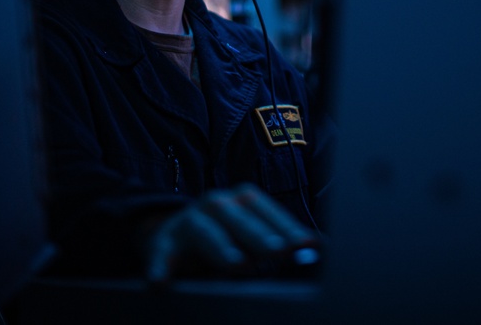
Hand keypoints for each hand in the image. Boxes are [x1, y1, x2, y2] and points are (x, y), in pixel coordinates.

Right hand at [141, 183, 317, 281]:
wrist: (174, 235)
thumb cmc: (227, 235)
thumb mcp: (253, 233)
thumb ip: (283, 240)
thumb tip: (320, 247)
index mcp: (242, 200)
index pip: (267, 211)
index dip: (288, 227)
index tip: (307, 244)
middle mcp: (216, 204)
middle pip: (239, 217)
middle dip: (260, 234)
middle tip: (279, 251)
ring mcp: (188, 221)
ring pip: (205, 230)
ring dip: (221, 248)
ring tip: (237, 264)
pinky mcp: (163, 243)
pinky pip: (161, 254)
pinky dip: (160, 267)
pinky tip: (162, 281)